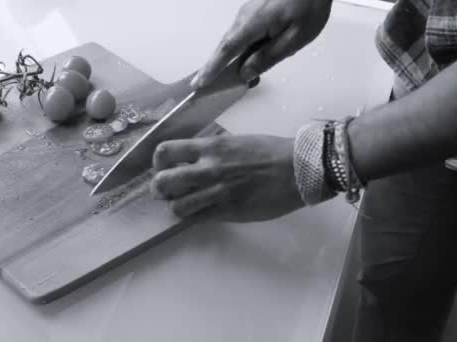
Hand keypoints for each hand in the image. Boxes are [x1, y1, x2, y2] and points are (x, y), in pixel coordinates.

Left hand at [150, 135, 305, 221]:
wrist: (298, 169)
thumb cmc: (270, 152)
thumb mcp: (235, 142)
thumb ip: (211, 152)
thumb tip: (192, 161)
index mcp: (210, 148)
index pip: (166, 151)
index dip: (158, 162)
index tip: (163, 167)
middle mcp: (208, 169)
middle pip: (163, 182)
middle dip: (158, 189)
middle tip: (164, 191)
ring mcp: (217, 193)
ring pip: (177, 206)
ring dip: (176, 207)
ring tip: (184, 204)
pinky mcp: (228, 212)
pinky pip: (198, 219)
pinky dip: (194, 218)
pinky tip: (200, 213)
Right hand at [191, 0, 331, 87]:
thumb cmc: (308, 5)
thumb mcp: (294, 38)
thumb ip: (268, 57)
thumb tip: (246, 72)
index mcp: (254, 23)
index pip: (228, 49)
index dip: (213, 67)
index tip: (201, 81)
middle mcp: (245, 16)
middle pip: (225, 45)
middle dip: (213, 66)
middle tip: (201, 84)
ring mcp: (248, 12)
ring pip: (233, 40)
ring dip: (228, 59)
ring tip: (228, 78)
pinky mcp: (254, 12)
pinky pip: (241, 34)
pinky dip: (238, 50)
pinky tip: (247, 60)